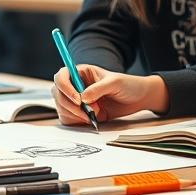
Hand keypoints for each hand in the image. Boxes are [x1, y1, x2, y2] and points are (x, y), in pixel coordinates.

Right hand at [52, 65, 166, 124]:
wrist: (137, 99)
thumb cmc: (127, 85)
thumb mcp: (115, 83)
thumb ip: (98, 89)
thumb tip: (82, 98)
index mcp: (81, 72)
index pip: (61, 76)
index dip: (65, 87)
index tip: (77, 99)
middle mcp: (75, 85)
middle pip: (58, 94)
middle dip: (70, 105)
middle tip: (88, 111)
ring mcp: (76, 100)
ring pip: (61, 108)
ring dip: (75, 114)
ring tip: (94, 114)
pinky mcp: (80, 113)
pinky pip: (68, 119)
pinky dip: (76, 121)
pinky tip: (90, 120)